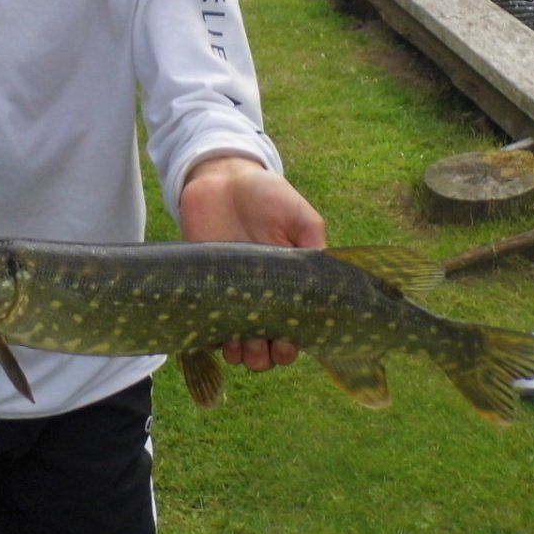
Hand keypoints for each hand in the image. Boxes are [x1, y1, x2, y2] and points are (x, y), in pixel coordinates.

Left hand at [180, 156, 324, 372]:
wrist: (220, 178)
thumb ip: (314, 243)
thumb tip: (329, 276)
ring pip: (238, 346)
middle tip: (265, 346)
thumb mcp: (299, 215)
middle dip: (268, 355)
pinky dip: (213, 340)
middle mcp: (262, 298)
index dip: (295, 345)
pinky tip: (217, 337)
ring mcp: (232, 297)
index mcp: (290, 285)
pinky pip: (209, 328)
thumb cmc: (265, 195)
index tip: (291, 342)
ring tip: (243, 345)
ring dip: (243, 354)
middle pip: (267, 347)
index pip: (296, 329)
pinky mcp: (204, 291)